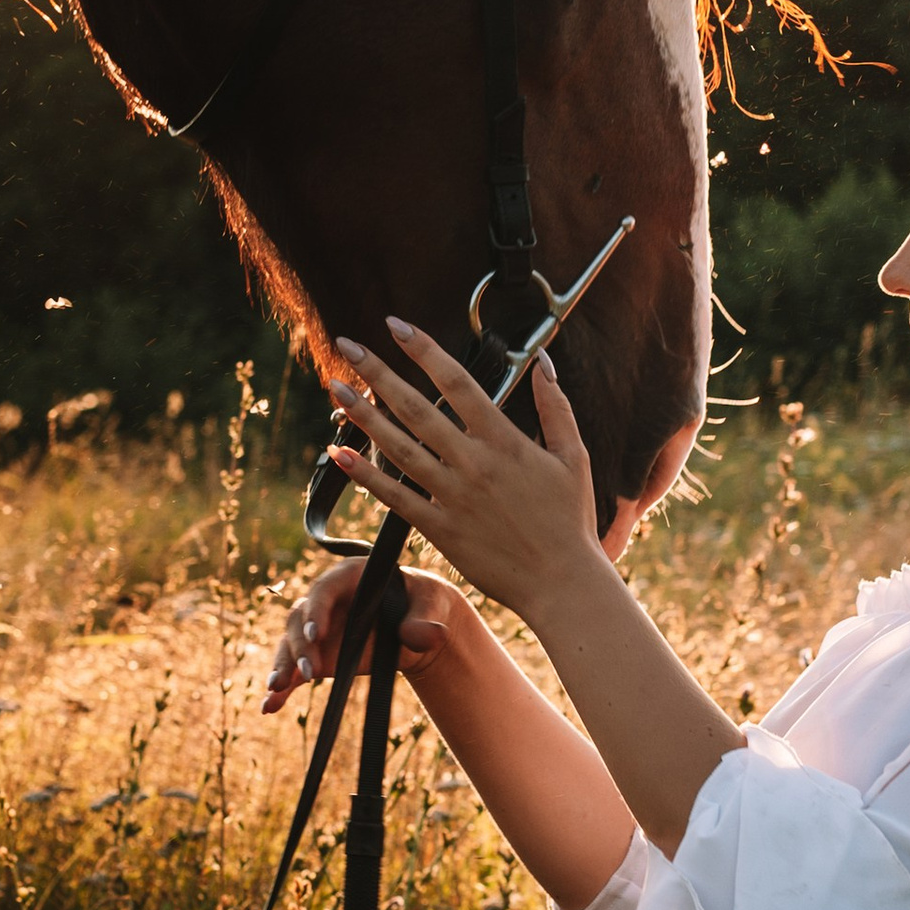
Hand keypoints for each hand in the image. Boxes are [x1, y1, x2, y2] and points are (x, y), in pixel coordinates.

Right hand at [262, 558, 469, 712]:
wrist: (418, 622)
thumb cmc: (424, 602)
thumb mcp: (431, 605)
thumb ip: (425, 620)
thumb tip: (427, 636)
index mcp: (350, 576)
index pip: (325, 589)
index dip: (317, 610)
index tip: (316, 634)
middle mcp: (326, 600)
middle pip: (300, 618)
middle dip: (300, 646)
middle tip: (309, 673)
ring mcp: (318, 628)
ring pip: (291, 644)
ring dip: (284, 666)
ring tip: (277, 689)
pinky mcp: (317, 654)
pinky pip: (294, 670)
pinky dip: (282, 688)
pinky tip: (270, 706)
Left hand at [317, 317, 605, 627]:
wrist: (562, 583)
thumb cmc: (571, 520)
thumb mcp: (574, 457)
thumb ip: (556, 407)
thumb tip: (545, 361)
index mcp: (505, 441)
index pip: (458, 382)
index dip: (424, 350)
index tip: (397, 326)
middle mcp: (473, 463)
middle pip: (417, 408)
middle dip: (379, 372)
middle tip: (347, 345)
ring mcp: (453, 496)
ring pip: (398, 447)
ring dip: (362, 416)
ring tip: (335, 387)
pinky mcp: (440, 529)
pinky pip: (395, 497)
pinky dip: (366, 475)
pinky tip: (340, 453)